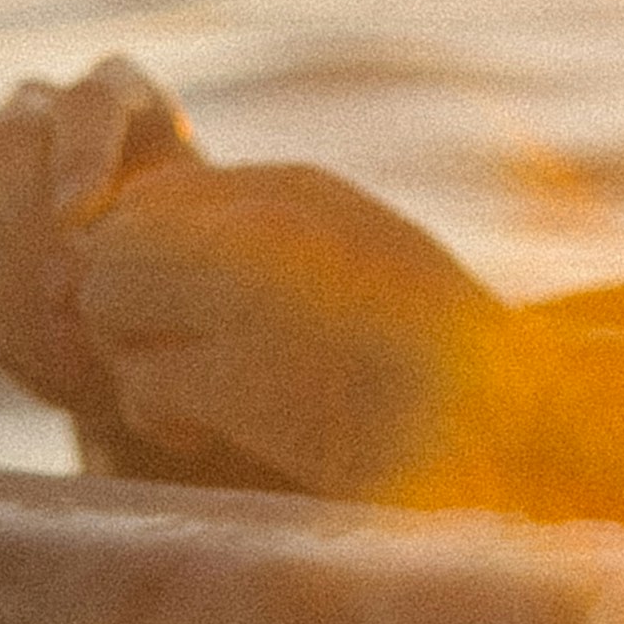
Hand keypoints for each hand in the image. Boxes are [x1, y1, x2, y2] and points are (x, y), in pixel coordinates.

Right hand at [0, 55, 194, 415]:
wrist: (156, 321)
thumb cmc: (201, 264)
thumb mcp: (206, 237)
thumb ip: (178, 225)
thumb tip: (127, 248)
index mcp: (117, 95)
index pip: (90, 99)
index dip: (81, 152)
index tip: (84, 217)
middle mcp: (40, 115)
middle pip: (14, 137)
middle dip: (36, 212)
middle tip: (70, 288)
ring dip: (19, 271)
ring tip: (74, 340)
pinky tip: (47, 358)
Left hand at [69, 160, 514, 502]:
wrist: (515, 419)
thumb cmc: (438, 354)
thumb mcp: (358, 257)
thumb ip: (269, 242)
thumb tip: (153, 260)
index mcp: (295, 189)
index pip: (154, 195)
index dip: (145, 260)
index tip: (180, 315)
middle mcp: (263, 223)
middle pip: (114, 242)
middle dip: (125, 308)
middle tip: (172, 359)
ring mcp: (248, 295)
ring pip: (108, 305)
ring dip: (136, 360)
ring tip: (197, 399)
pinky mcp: (241, 378)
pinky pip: (139, 382)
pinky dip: (159, 416)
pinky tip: (212, 433)